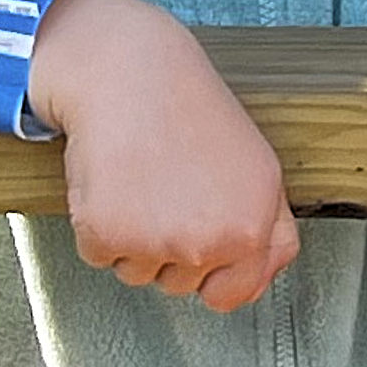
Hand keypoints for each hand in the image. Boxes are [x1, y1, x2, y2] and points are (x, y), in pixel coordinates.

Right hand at [24, 0, 302, 310]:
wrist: (129, 72)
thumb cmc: (189, 110)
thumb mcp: (258, 167)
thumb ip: (271, 231)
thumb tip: (260, 279)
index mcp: (253, 227)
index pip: (234, 294)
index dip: (213, 273)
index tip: (199, 243)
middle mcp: (209, 241)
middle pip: (179, 284)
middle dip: (169, 246)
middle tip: (167, 186)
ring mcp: (158, 242)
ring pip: (136, 272)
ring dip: (132, 236)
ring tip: (142, 179)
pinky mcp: (107, 234)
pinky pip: (98, 255)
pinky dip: (96, 224)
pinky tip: (113, 181)